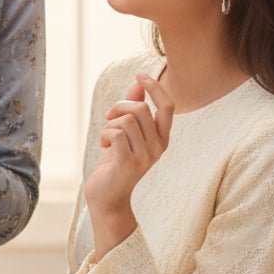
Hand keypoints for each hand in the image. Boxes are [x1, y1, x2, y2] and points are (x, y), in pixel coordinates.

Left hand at [83, 72, 172, 255]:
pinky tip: (104, 147)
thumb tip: (138, 83)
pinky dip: (105, 135)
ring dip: (109, 124)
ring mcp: (145, 156)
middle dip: (119, 106)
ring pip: (126, 120)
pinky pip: (115, 133)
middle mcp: (158, 147)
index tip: (140, 75)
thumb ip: (135, 108)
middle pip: (140, 109)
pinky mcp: (128, 163)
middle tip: (109, 117)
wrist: (107, 197)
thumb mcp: (127, 133)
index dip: (155, 88)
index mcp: (161, 138)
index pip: (168, 106)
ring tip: (107, 138)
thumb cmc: (115, 162)